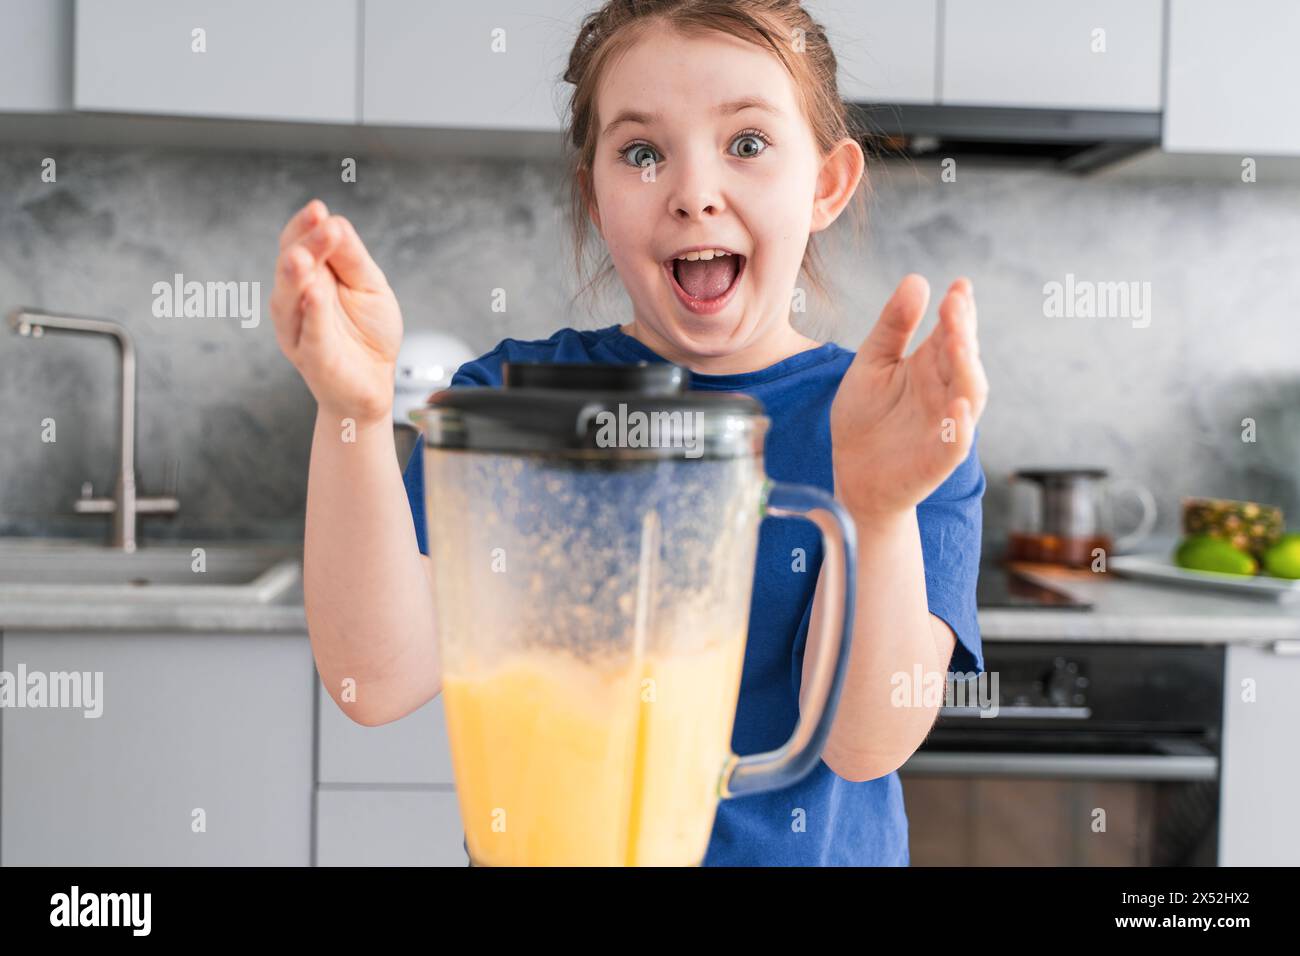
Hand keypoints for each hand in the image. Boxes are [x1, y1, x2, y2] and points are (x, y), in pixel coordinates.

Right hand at [270, 200, 402, 426]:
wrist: (374, 382)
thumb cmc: (368, 332)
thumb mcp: (370, 286)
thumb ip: (352, 259)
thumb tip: (336, 222)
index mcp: (310, 277)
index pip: (298, 244)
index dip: (305, 228)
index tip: (318, 210)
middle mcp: (296, 301)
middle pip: (291, 267)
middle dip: (305, 245)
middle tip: (322, 227)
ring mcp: (300, 330)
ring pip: (289, 300)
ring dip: (296, 277)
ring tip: (303, 257)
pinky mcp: (313, 358)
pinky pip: (310, 334)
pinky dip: (312, 314)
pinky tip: (315, 295)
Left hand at [830, 274, 988, 519]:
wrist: (853, 475)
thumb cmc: (865, 418)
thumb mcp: (871, 364)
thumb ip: (893, 327)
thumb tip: (917, 279)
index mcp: (929, 366)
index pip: (951, 333)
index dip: (959, 311)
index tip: (959, 285)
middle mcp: (944, 391)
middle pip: (963, 358)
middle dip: (962, 331)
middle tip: (955, 303)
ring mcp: (945, 425)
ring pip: (969, 395)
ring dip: (967, 370)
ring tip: (958, 343)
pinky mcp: (938, 458)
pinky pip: (957, 442)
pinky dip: (960, 427)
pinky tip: (956, 407)